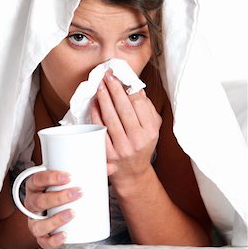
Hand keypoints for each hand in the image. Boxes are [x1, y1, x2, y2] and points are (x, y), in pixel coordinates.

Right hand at [24, 170, 81, 248]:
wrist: (55, 205)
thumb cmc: (60, 188)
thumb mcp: (67, 177)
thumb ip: (86, 171)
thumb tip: (109, 167)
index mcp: (35, 186)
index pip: (38, 179)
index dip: (51, 178)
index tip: (69, 177)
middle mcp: (32, 203)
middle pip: (39, 201)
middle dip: (59, 197)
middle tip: (77, 193)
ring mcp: (34, 220)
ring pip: (39, 223)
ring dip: (55, 220)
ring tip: (72, 213)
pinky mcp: (40, 235)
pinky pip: (43, 241)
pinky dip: (53, 240)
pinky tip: (64, 235)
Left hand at [90, 69, 161, 184]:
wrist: (132, 172)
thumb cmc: (141, 144)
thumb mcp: (152, 128)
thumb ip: (147, 108)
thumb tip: (135, 88)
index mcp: (150, 132)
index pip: (139, 104)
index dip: (129, 88)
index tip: (122, 78)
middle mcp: (137, 140)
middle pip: (124, 108)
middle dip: (115, 89)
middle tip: (108, 76)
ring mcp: (122, 147)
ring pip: (110, 117)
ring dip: (104, 98)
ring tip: (100, 85)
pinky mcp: (107, 153)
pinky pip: (100, 128)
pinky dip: (96, 113)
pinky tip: (94, 103)